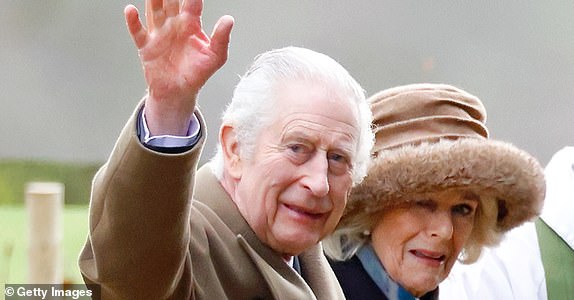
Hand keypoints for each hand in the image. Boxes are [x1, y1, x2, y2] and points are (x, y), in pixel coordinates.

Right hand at [125, 0, 233, 134]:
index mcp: (191, 24)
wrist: (179, 92)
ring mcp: (158, 33)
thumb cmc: (198, 73)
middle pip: (170, 1)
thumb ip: (222, 38)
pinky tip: (131, 10)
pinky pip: (138, 31)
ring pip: (154, 11)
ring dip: (153, 0)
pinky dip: (133, 21)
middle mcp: (173, 24)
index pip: (191, 2)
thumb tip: (229, 19)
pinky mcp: (146, 46)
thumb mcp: (216, 56)